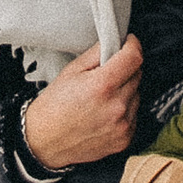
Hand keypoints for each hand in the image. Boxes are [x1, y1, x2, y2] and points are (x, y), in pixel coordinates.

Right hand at [20, 33, 142, 168]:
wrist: (45, 142)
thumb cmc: (55, 105)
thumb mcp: (71, 70)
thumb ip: (97, 53)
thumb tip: (116, 41)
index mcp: (102, 86)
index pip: (134, 57)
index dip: (132, 45)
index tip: (128, 43)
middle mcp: (116, 107)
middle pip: (137, 75)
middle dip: (126, 68)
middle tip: (107, 72)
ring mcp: (122, 126)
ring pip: (137, 95)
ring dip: (126, 90)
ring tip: (103, 97)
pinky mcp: (124, 140)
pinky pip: (134, 115)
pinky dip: (124, 110)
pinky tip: (105, 112)